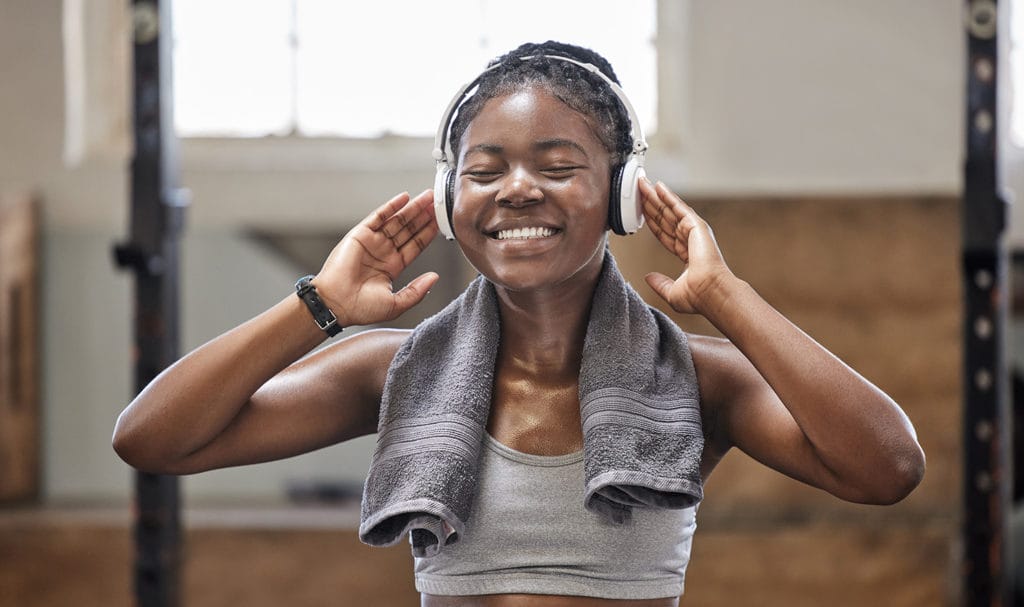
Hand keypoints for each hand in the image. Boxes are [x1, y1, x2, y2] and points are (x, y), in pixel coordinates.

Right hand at [314, 189, 439, 325]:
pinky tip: (405, 197)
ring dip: (412, 208)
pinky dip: (391, 206)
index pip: (415, 246)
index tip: (440, 222)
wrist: (336, 305)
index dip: (428, 233)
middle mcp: (383, 252)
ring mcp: (372, 242)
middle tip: (437, 203)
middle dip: (423, 217)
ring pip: (397, 221)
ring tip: (427, 197)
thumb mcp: (396, 304)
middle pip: (408, 230)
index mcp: (392, 267)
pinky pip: (378, 217)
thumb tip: (435, 278)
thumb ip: (417, 291)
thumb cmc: (361, 308)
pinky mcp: (360, 235)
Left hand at [639, 178, 733, 314]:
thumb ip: (660, 284)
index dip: (652, 223)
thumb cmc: (698, 297)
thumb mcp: (672, 293)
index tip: (641, 213)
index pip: (665, 235)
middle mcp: (691, 241)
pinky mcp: (696, 226)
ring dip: (655, 197)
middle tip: (639, 191)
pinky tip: (658, 186)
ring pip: (669, 210)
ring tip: (643, 184)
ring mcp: (694, 232)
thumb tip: (648, 278)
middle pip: (665, 219)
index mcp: (687, 255)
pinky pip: (679, 207)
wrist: (710, 292)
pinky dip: (668, 196)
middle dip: (651, 205)